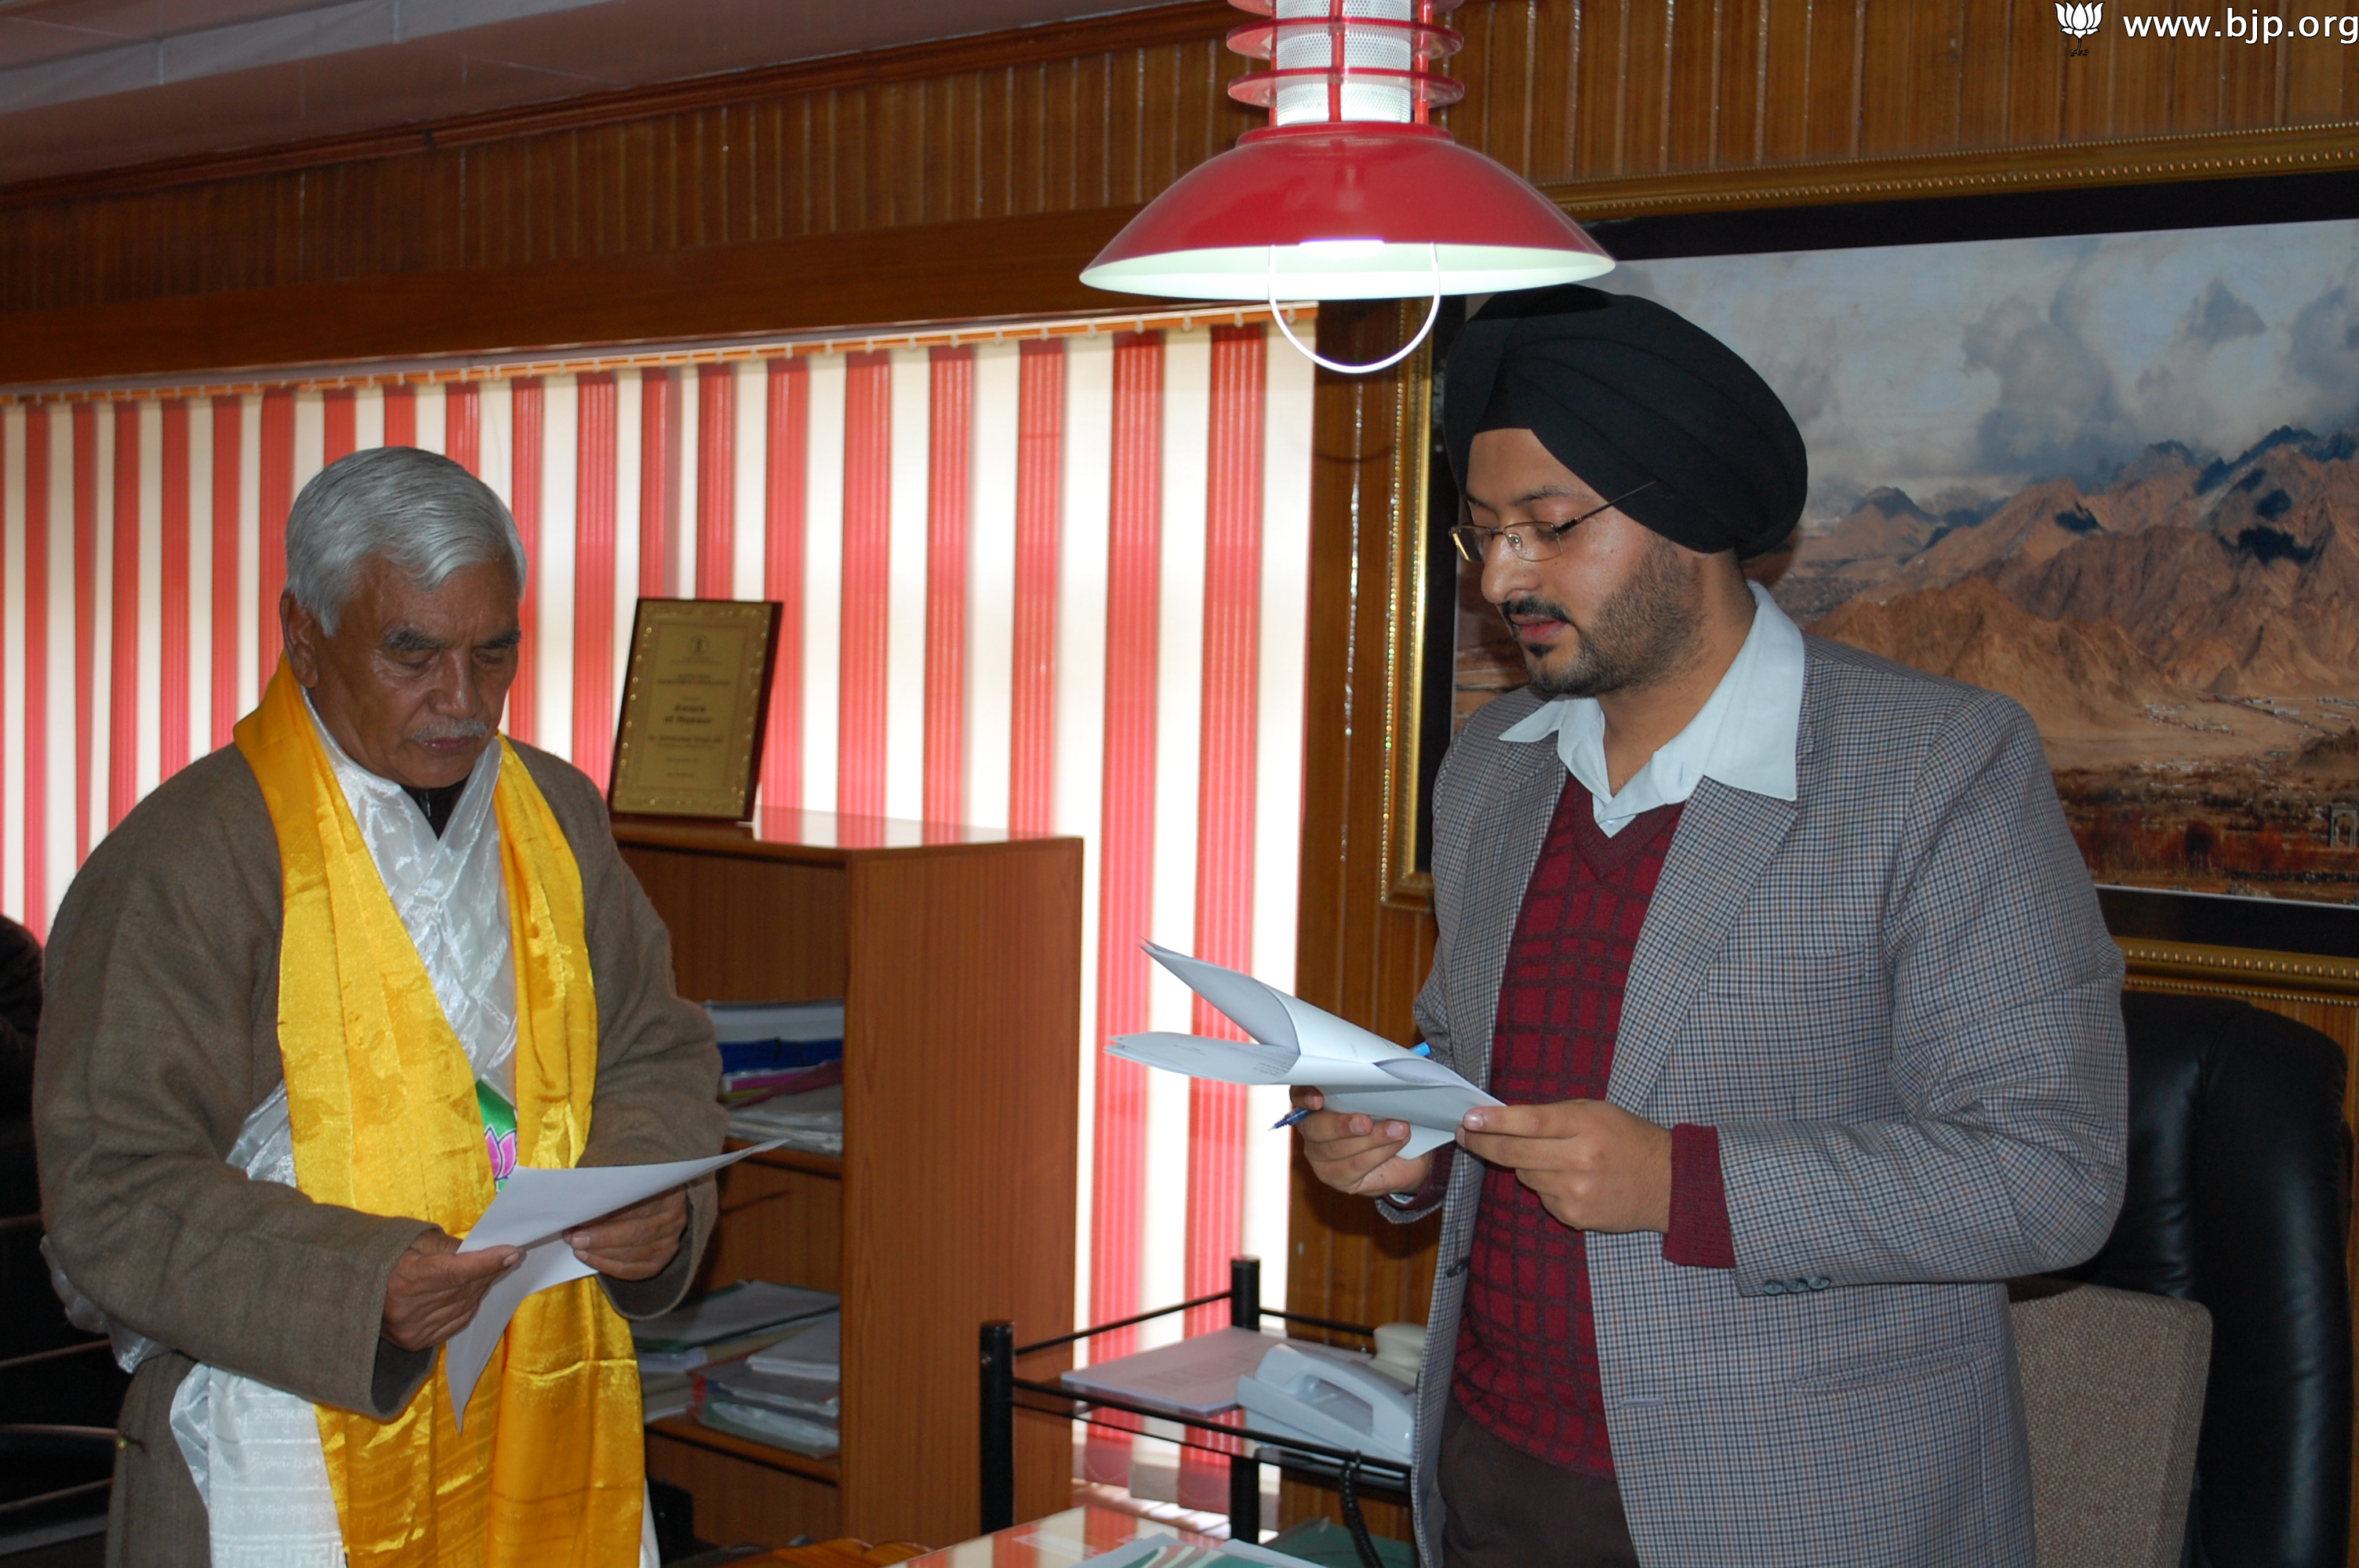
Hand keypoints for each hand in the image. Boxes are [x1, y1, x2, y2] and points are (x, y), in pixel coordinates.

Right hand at [382, 1230, 520, 1351]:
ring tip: (488, 1272)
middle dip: (489, 1272)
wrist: (354, 1289)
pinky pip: (457, 1322)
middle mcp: (408, 1309)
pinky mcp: (415, 1342)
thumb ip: (450, 1247)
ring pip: (465, 1307)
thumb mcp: (414, 1242)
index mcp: (404, 1278)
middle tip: (508, 1256)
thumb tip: (486, 1251)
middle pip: (464, 1289)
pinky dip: (469, 1306)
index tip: (513, 1252)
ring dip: (481, 1289)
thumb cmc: (388, 1258)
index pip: (456, 1272)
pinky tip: (471, 1293)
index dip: (487, 1263)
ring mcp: (412, 1330)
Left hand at [566, 1187, 686, 1281]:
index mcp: (670, 1193)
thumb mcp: (631, 1183)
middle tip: (575, 1237)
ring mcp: (670, 1243)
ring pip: (634, 1254)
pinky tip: (592, 1259)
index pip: (641, 1203)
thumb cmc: (636, 1191)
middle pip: (638, 1232)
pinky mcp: (659, 1262)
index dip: (611, 1209)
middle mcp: (674, 1220)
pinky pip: (633, 1270)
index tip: (584, 1213)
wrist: (652, 1207)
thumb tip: (585, 1204)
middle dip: (602, 1237)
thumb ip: (615, 1191)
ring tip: (579, 1248)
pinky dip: (609, 1266)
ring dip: (602, 1253)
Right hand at [1293, 1087, 1434, 1198]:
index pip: (1298, 1095)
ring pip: (1337, 1149)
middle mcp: (1312, 1129)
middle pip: (1315, 1127)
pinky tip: (1395, 1144)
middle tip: (1367, 1122)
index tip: (1319, 1099)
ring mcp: (1320, 1156)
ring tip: (1399, 1130)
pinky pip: (1354, 1166)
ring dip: (1373, 1139)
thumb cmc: (1386, 1117)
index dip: (1305, 1096)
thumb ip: (1370, 1088)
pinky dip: (1379, 1154)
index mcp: (1315, 1101)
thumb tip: (1381, 1079)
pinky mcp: (1336, 1176)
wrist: (1405, 1152)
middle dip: (1342, 1125)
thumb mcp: (1379, 1097)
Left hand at [1456, 1100, 1671, 1233]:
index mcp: (1586, 1125)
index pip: (1530, 1121)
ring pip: (1525, 1175)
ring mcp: (1576, 1191)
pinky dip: (1545, 1186)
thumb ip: (1553, 1115)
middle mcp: (1580, 1159)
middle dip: (1483, 1143)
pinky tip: (1569, 1180)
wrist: (1668, 1184)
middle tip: (1466, 1134)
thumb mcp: (1596, 1113)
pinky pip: (1542, 1197)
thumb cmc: (1628, 1139)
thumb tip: (1503, 1119)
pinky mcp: (1574, 1216)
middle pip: (1515, 1153)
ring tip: (1550, 1156)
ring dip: (1524, 1164)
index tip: (1469, 1118)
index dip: (1495, 1121)